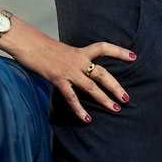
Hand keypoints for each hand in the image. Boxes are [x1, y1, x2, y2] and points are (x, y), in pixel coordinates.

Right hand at [15, 32, 134, 122]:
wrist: (27, 43)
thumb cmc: (41, 47)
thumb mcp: (61, 51)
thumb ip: (72, 60)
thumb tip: (77, 69)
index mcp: (80, 52)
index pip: (103, 48)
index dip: (119, 51)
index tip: (134, 56)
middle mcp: (78, 60)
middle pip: (103, 73)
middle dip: (116, 86)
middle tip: (126, 98)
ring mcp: (69, 70)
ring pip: (91, 87)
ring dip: (104, 99)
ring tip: (115, 109)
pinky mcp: (58, 79)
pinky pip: (72, 97)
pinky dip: (79, 109)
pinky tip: (87, 119)